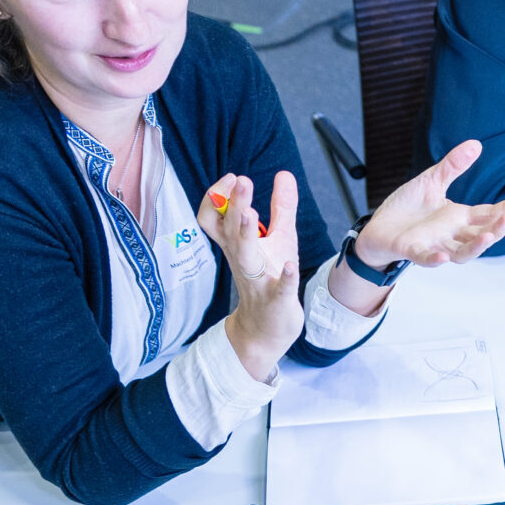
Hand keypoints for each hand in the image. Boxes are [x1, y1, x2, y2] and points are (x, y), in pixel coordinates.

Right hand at [199, 171, 303, 380]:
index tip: (232, 177)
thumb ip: (282, 207)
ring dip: (245, 234)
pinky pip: (278, 289)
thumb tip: (284, 173)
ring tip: (251, 213)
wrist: (265, 330)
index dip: (218, 197)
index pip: (214, 217)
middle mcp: (242, 260)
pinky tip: (290, 265)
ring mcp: (258, 281)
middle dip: (232, 204)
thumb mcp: (279, 239)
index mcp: (237, 245)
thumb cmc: (270, 278)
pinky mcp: (276, 300)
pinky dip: (284, 277)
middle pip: (229, 229)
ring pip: (245, 256)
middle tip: (240, 180)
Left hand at [352, 139, 504, 269]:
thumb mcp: (431, 182)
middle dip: (497, 228)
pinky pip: (426, 258)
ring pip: (461, 253)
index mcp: (458, 218)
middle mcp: (451, 234)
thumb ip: (453, 166)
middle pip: (481, 236)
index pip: (488, 215)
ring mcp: (433, 244)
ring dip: (476, 247)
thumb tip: (476, 144)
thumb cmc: (406, 209)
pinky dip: (435, 260)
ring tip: (488, 236)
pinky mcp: (412, 250)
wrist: (377, 228)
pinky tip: (444, 257)